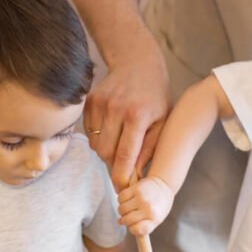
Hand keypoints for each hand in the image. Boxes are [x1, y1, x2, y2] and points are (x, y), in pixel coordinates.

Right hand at [84, 48, 171, 190]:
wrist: (137, 63)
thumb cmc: (155, 96)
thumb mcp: (162, 121)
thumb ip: (150, 148)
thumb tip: (138, 175)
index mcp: (138, 116)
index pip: (124, 155)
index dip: (121, 176)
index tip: (122, 188)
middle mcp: (116, 109)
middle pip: (105, 153)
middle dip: (112, 165)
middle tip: (122, 166)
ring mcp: (100, 104)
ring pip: (95, 144)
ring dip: (105, 151)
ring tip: (119, 143)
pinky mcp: (89, 101)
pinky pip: (89, 132)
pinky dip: (98, 137)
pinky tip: (111, 129)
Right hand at [117, 175, 173, 235]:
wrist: (165, 184)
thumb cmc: (159, 204)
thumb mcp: (156, 218)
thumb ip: (143, 225)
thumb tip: (120, 224)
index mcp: (154, 218)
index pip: (136, 230)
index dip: (132, 229)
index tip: (133, 226)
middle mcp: (148, 209)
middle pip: (126, 220)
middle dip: (124, 220)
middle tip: (127, 217)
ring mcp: (141, 198)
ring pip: (121, 209)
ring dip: (122, 210)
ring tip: (127, 208)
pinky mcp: (136, 188)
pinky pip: (120, 198)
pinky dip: (121, 200)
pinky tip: (126, 200)